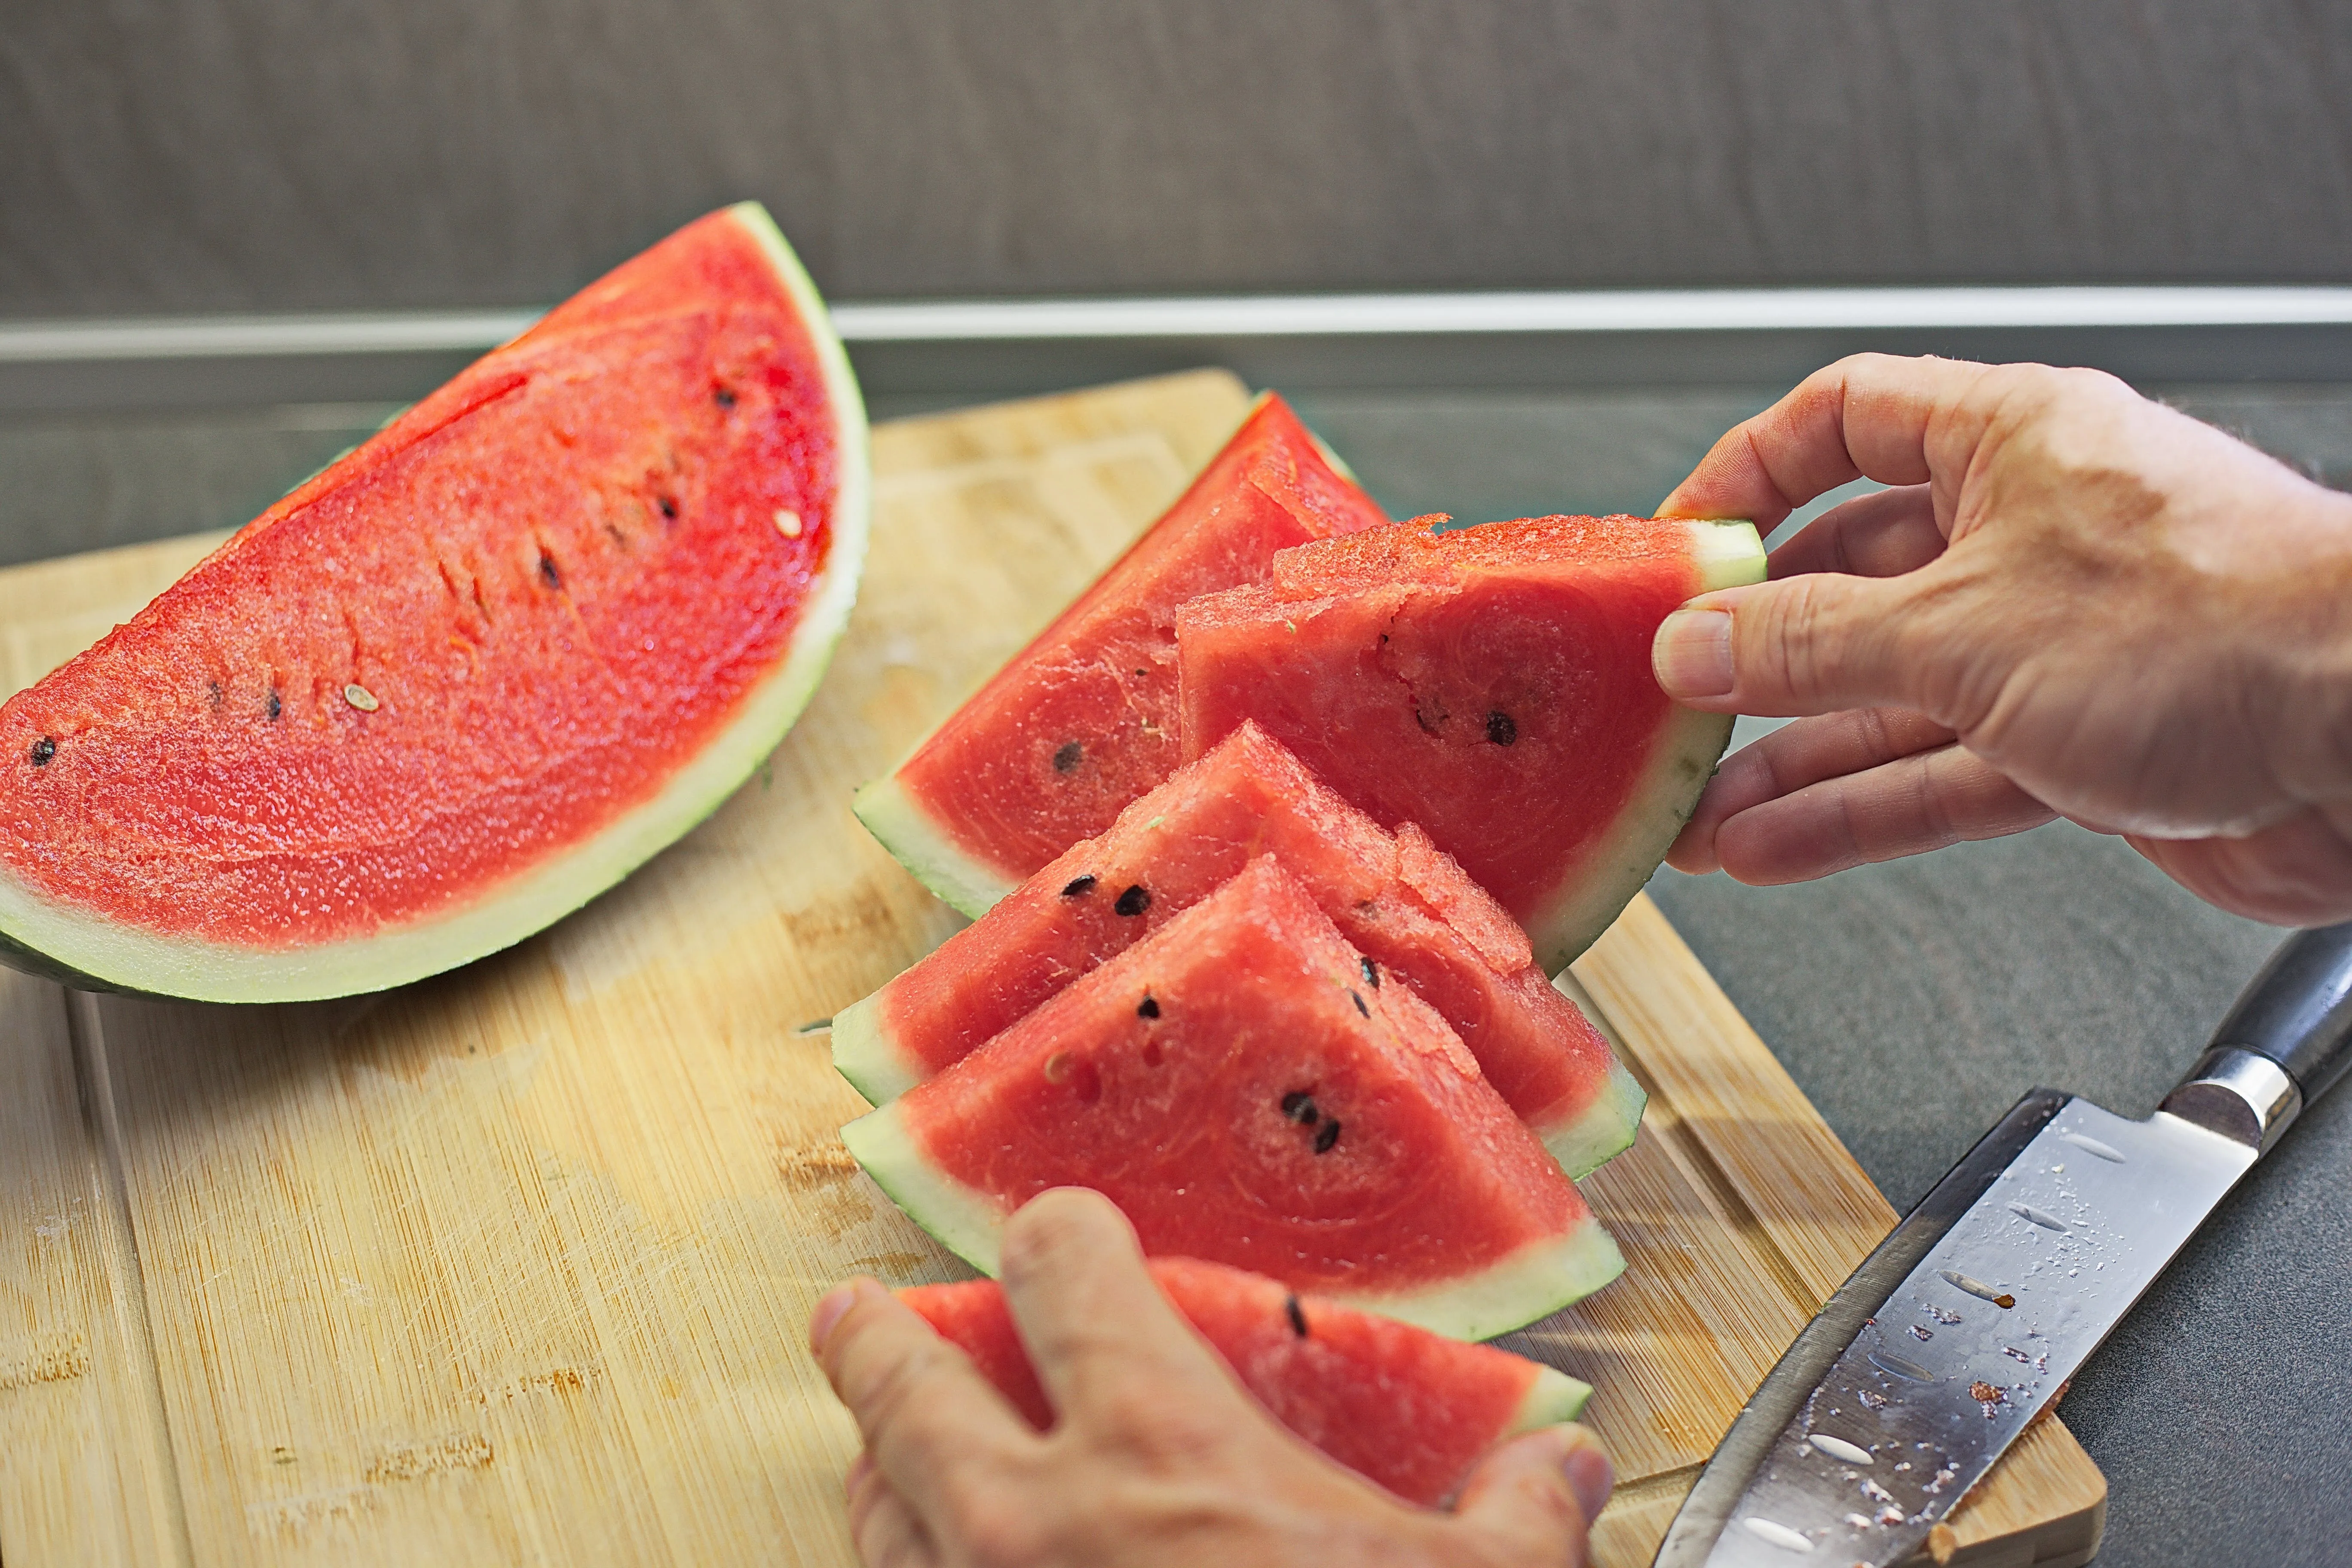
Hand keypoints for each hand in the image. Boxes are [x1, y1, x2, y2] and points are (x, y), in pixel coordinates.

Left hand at [810, 1188, 1612, 1567]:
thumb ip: (1519, 1516)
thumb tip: (1560, 1471)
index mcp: (1155, 1448)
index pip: (1063, 1270)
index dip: (1057, 1233)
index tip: (1059, 1230)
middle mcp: (1030, 1522)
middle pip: (906, 1386)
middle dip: (876, 1340)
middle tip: (854, 1317)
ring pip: (874, 1513)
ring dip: (877, 1477)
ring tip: (878, 1460)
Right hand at [1651, 354, 2351, 924]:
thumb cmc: (2230, 628)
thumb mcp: (1961, 627)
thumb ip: (1812, 642)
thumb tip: (1700, 642)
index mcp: (2012, 444)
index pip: (1843, 421)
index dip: (1746, 476)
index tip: (1675, 544)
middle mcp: (2033, 533)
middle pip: (1853, 577)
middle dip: (1754, 650)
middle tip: (1671, 698)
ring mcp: (2059, 642)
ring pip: (1889, 693)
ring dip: (1790, 755)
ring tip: (1697, 804)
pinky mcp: (2086, 742)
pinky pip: (1941, 770)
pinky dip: (1860, 808)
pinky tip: (1780, 844)